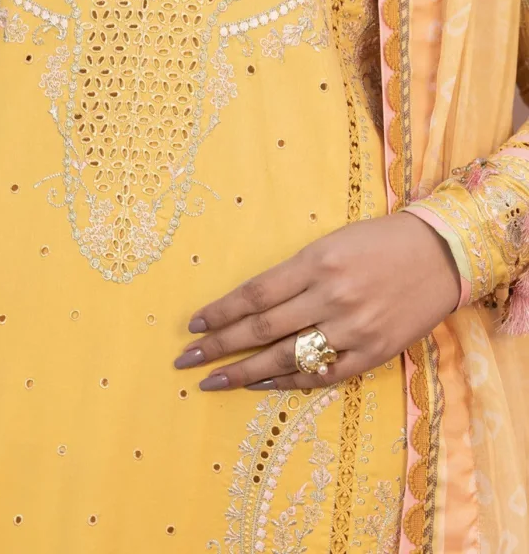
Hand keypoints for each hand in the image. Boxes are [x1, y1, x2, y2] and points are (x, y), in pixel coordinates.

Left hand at [173, 214, 461, 390]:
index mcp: (316, 262)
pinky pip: (322, 375)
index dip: (220, 311)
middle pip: (261, 329)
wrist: (441, 255)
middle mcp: (330, 297)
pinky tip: (262, 386)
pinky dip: (289, 383)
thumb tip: (252, 305)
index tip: (193, 324)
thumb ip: (295, 273)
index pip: (254, 294)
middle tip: (186, 359)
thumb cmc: (379, 241)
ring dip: (244, 373)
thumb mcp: (330, 243)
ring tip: (211, 381)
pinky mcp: (372, 354)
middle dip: (218, 345)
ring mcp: (352, 329)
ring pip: (286, 358)